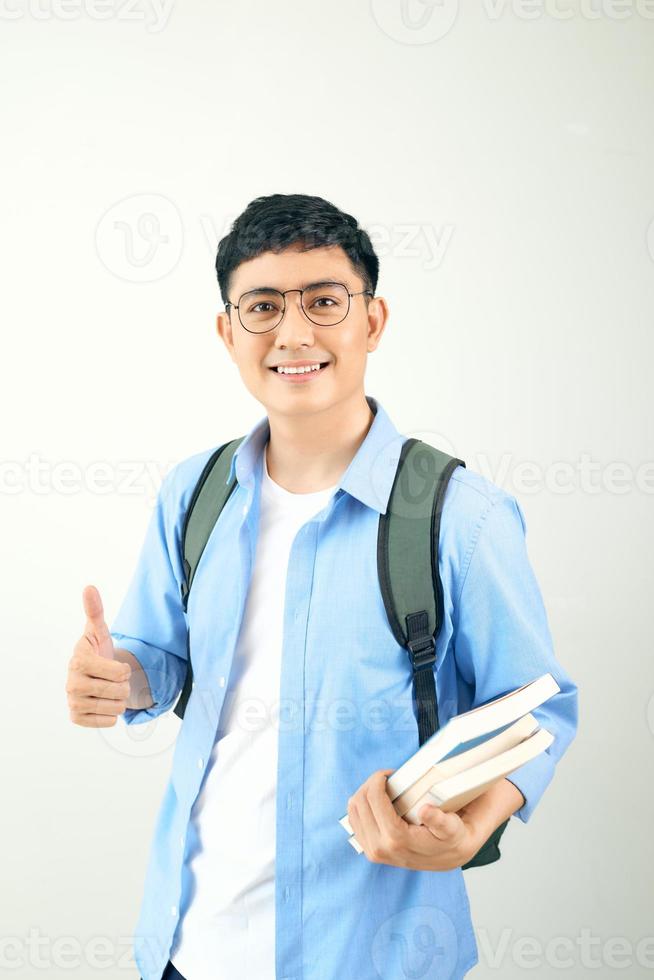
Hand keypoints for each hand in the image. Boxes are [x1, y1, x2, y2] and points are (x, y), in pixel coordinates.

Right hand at [66, 585, 131, 727]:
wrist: (90, 674)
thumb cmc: (98, 650)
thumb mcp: (99, 630)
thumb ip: (95, 610)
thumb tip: (89, 587)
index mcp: (79, 661)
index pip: (121, 673)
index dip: (124, 669)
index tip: (113, 663)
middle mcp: (72, 684)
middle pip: (120, 692)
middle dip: (123, 685)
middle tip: (111, 679)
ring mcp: (73, 702)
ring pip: (117, 708)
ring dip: (118, 699)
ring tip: (107, 689)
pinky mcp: (76, 718)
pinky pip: (108, 722)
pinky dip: (111, 714)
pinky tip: (102, 702)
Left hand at [346, 768, 483, 870]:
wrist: (449, 858)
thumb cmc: (451, 838)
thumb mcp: (453, 827)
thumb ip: (440, 820)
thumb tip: (425, 809)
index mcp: (397, 840)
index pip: (373, 799)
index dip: (378, 779)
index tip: (391, 773)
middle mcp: (380, 849)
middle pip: (359, 802)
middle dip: (370, 783)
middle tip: (387, 778)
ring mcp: (373, 851)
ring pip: (352, 811)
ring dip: (364, 793)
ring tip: (382, 787)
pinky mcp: (370, 851)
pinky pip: (354, 821)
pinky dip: (361, 806)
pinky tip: (377, 801)